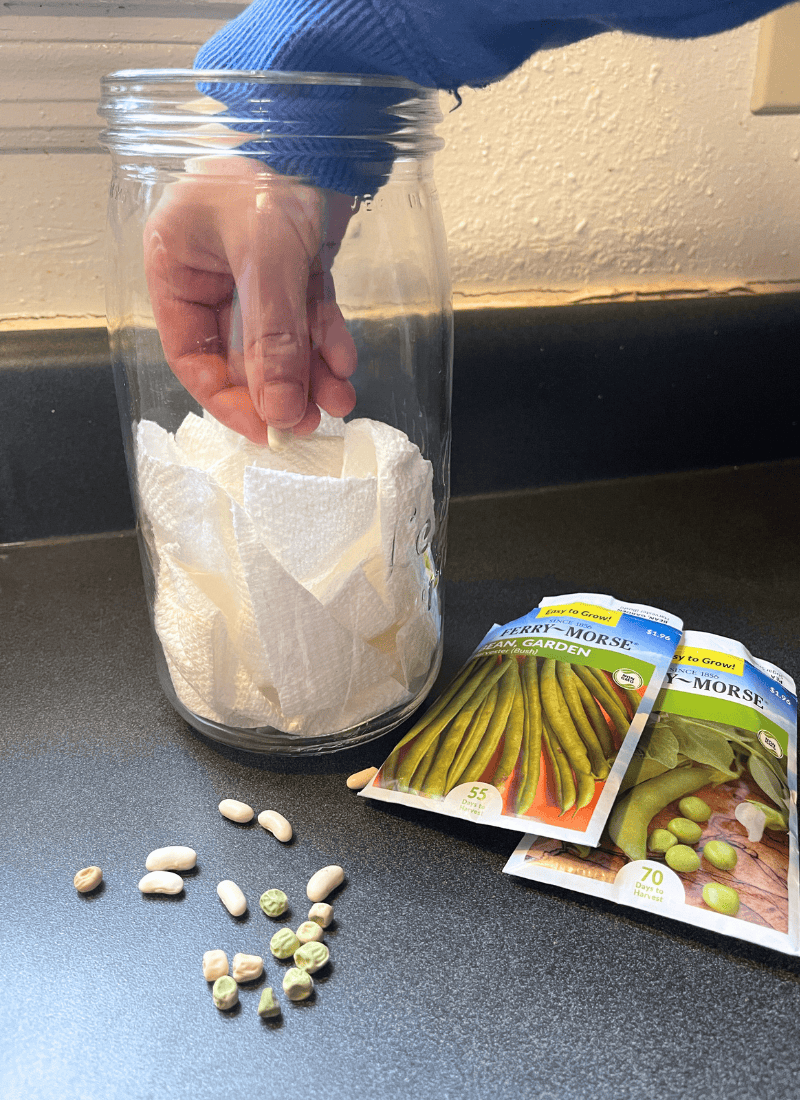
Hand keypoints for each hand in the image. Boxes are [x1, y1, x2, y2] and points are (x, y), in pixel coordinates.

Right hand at [143, 156, 356, 443]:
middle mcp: (210, 274)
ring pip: (279, 342)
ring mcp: (254, 272)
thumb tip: (276, 408)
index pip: (191, 355)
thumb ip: (271, 337)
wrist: (328, 120)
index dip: (226, 399)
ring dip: (309, 373)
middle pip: (239, 356)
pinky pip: (307, 319)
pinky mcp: (294, 268)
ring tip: (340, 398)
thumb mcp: (267, 257)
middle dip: (278, 390)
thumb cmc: (276, 166)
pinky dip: (326, 342)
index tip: (263, 430)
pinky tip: (345, 362)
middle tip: (309, 421)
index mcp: (176, 266)